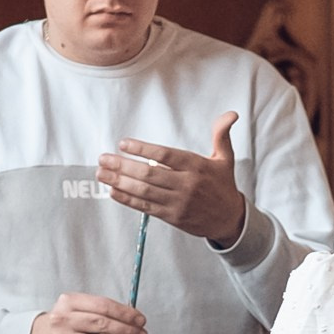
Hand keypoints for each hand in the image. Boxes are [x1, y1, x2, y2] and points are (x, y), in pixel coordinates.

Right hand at [28, 294, 147, 333]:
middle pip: (102, 325)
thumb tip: (134, 318)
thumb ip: (100, 310)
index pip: (103, 306)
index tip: (141, 320)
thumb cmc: (66, 321)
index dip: (125, 313)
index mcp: (69, 302)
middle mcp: (64, 320)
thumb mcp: (76, 307)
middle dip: (128, 331)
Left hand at [98, 111, 246, 245]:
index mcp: (196, 167)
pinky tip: (113, 191)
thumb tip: (231, 114)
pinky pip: (146, 207)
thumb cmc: (223, 185)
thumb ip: (222, 134)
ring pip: (144, 191)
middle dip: (123, 166)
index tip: (123, 144)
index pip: (165, 155)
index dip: (143, 149)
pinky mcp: (172, 217)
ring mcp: (178, 202)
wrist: (229, 219)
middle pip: (150, 174)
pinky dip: (128, 200)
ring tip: (102, 173)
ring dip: (120, 182)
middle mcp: (186, 184)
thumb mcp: (225, 158)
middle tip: (104, 159)